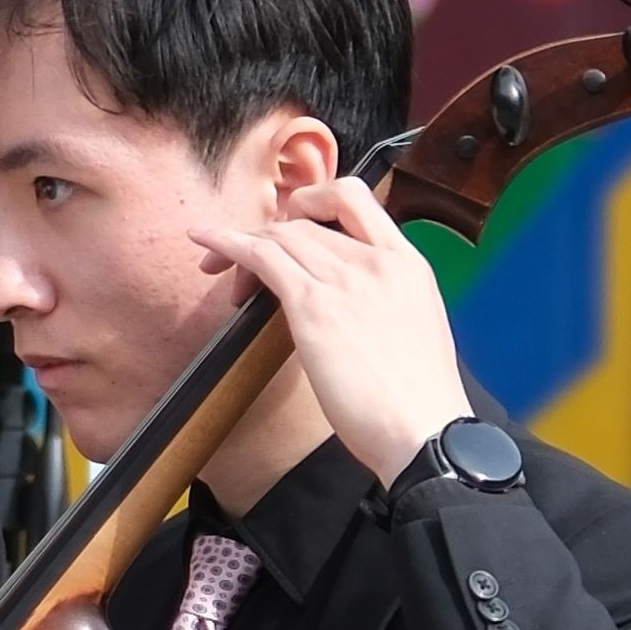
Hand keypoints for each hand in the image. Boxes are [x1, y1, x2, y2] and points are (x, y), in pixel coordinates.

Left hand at [213, 171, 474, 482]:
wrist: (424, 430)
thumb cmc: (417, 400)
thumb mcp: (412, 329)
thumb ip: (380, 302)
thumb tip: (346, 306)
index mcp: (407, 262)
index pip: (355, 199)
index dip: (313, 200)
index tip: (292, 222)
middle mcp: (377, 259)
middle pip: (306, 222)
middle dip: (268, 235)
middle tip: (245, 270)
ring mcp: (345, 278)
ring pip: (280, 235)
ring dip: (242, 245)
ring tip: (218, 270)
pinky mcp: (313, 305)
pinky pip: (261, 255)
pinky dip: (227, 242)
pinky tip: (205, 242)